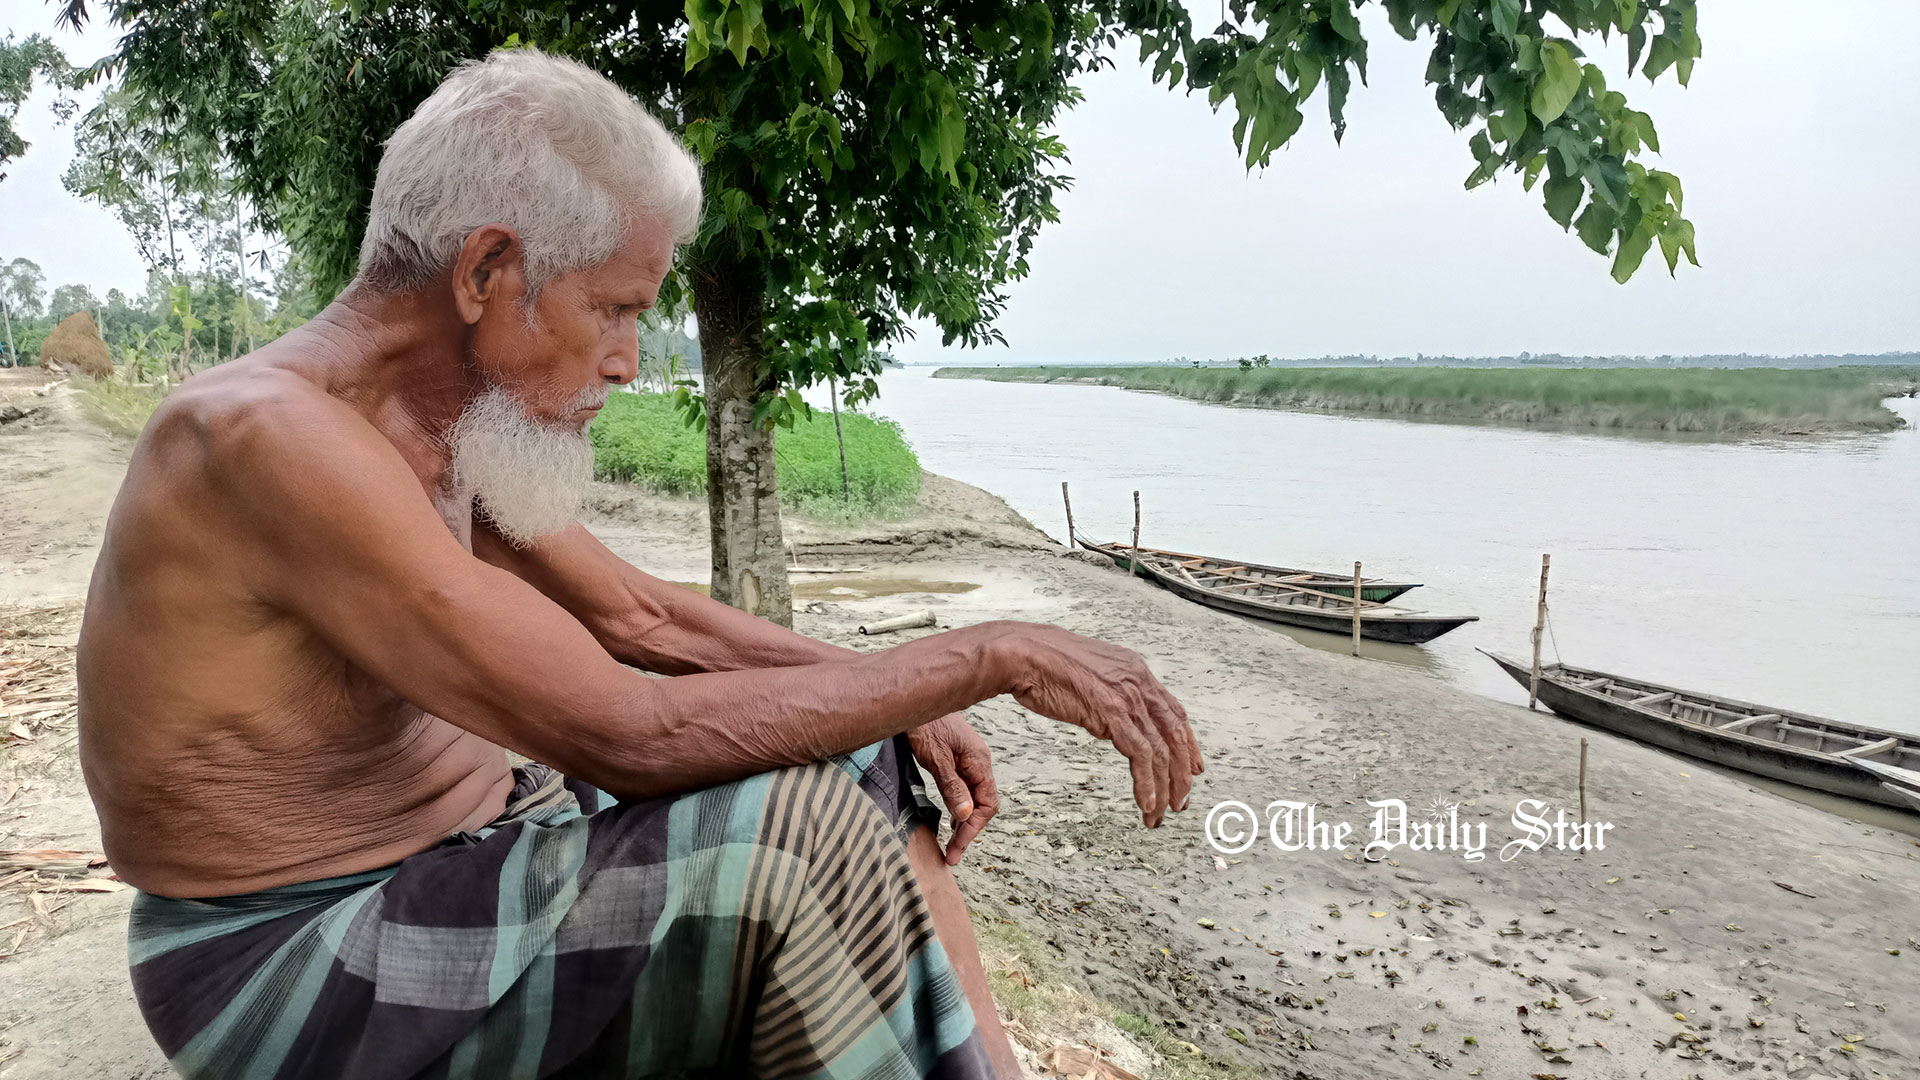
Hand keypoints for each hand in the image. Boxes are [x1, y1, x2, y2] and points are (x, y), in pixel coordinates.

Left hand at [908, 711, 998, 865]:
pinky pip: (964, 788)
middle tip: (951, 854)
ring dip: (963, 820)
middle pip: (982, 804)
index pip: (987, 805)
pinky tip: (949, 817)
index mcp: (979, 762)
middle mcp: (978, 762)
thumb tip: (964, 816)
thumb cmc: (924, 722)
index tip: (956, 847)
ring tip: (950, 842)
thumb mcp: (935, 757)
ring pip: (973, 797)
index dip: (973, 829)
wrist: (913, 697)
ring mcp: (968, 760)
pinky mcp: (956, 758)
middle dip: (968, 830)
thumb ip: (951, 787)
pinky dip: (958, 806)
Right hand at [990, 623, 1202, 827]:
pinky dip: (1146, 785)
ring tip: (1161, 811)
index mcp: (1136, 671)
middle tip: (1182, 799)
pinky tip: (1145, 803)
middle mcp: (1138, 682)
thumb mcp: (1089, 674)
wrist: (1023, 652)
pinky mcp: (1112, 714)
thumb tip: (1113, 719)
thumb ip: (1108, 695)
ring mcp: (1127, 698)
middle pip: (1176, 734)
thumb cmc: (1044, 663)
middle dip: (1182, 773)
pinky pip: (1141, 756)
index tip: (1192, 768)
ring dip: (1165, 788)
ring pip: (1162, 751)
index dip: (1187, 744)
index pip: (1174, 713)